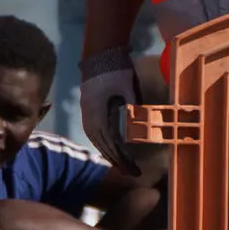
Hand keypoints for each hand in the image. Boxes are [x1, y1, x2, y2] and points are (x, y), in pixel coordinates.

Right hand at [79, 49, 140, 174]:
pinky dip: (102, 144)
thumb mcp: (127, 88)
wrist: (99, 57)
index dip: (123, 158)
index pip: (111, 142)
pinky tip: (109, 148)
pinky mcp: (87, 110)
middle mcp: (90, 117)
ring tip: (120, 165)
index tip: (134, 169)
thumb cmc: (116, 71)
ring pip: (96, 140)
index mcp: (99, 113)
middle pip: (103, 145)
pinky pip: (93, 133)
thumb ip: (133, 107)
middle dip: (116, 160)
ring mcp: (86, 114)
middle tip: (130, 173)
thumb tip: (142, 126)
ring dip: (108, 154)